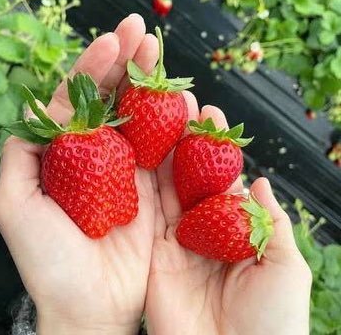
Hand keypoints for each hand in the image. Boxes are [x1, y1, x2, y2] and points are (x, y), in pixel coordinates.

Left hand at [0, 14, 160, 334]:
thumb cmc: (48, 262)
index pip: (78, 99)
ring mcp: (128, 169)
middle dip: (126, 63)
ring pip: (142, 116)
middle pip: (112, 99)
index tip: (110, 42)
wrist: (90, 306)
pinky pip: (167, 148)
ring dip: (151, 84)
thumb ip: (20, 155)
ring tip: (159, 56)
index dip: (92, 67)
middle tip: (141, 32)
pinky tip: (181, 101)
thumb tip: (33, 112)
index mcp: (65, 154)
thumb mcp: (15, 205)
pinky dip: (175, 123)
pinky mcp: (155, 188)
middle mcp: (97, 155)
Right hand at [146, 105, 311, 334]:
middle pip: (190, 177)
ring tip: (155, 119)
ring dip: (161, 155)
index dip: (216, 147)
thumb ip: (271, 223)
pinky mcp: (153, 253)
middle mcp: (202, 229)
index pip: (222, 178)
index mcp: (234, 230)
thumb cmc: (271, 323)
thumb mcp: (284, 267)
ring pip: (166, 189)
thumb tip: (262, 182)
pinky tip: (137, 155)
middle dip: (184, 142)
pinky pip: (146, 213)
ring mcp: (175, 240)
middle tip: (177, 107)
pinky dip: (142, 185)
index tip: (210, 114)